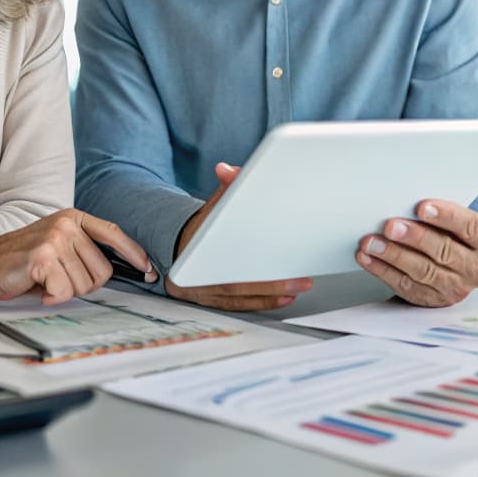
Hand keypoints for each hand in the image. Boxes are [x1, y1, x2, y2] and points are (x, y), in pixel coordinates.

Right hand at [0, 209, 156, 304]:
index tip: (148, 269)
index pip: (113, 234)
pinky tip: (39, 288)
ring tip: (47, 281)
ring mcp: (55, 239)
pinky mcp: (43, 257)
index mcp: (73, 218)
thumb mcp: (58, 245)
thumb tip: (119, 270)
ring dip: (66, 291)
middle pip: (102, 270)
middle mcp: (66, 225)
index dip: (134, 253)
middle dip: (85, 284)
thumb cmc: (24, 260)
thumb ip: (84, 251)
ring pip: (84, 284)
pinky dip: (52, 297)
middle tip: (61, 280)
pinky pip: (64, 291)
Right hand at [164, 162, 312, 311]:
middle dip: (270, 285)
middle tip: (299, 280)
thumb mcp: (211, 208)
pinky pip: (239, 306)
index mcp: (191, 255)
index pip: (219, 259)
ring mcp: (202, 293)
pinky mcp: (212, 302)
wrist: (177, 247)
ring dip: (271, 296)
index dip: (248, 265)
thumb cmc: (200, 229)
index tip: (276, 259)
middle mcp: (193, 279)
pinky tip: (283, 298)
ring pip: (239, 299)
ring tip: (297, 287)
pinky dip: (262, 303)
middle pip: (234, 286)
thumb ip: (224, 190)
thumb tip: (226, 170)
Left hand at [356, 200, 477, 306]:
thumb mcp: (456, 219)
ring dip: (393, 254)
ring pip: (423, 270)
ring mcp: (456, 287)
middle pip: (444, 250)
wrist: (455, 265)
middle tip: (391, 226)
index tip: (422, 207)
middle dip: (414, 237)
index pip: (470, 227)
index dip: (446, 216)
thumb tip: (405, 197)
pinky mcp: (433, 299)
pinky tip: (368, 257)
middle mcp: (476, 267)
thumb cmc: (452, 232)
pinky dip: (383, 270)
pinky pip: (406, 285)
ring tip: (371, 242)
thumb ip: (440, 211)